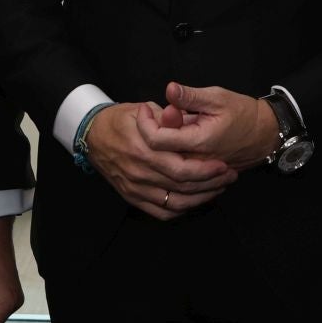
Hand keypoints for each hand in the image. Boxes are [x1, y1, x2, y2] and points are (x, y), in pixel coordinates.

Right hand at [85, 101, 238, 219]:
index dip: (206, 169)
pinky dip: (181, 210)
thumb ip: (165, 116)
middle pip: (183, 186)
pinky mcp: (132, 196)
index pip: (182, 167)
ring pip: (176, 203)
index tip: (224, 164)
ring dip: (201, 198)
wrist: (92, 135)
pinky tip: (196, 200)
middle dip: (211, 184)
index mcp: (144, 150)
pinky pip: (161, 212)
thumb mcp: (142, 110)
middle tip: (229, 177)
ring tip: (219, 189)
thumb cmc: (119, 120)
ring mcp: (135, 188)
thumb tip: (183, 113)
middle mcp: (140, 172)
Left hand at [145, 82, 280, 167]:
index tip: (145, 107)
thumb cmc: (242, 113)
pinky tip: (167, 139)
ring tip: (158, 125)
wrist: (264, 135)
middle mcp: (194, 162)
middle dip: (146, 134)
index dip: (144, 122)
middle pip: (155, 155)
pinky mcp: (200, 174)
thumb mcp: (217, 98)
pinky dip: (165, 155)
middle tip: (148, 115)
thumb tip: (169, 89)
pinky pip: (175, 170)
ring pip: (163, 164)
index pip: (155, 139)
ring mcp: (197, 171)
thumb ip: (190, 97)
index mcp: (197, 141)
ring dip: (155, 145)